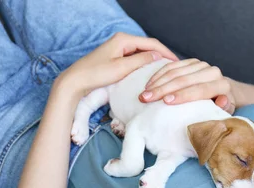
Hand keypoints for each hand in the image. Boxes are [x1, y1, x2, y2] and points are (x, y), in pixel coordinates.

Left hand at [56, 33, 177, 97]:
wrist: (76, 81)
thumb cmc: (96, 74)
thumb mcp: (122, 68)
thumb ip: (141, 61)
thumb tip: (158, 57)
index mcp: (124, 39)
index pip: (152, 44)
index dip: (166, 53)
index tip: (177, 63)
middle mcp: (122, 41)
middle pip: (148, 47)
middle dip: (162, 56)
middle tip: (175, 68)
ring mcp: (119, 49)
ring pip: (143, 53)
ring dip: (154, 61)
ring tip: (166, 71)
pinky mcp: (116, 57)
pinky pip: (136, 59)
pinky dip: (145, 65)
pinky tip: (152, 72)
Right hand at [139, 59, 235, 113]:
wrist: (224, 92)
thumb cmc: (222, 108)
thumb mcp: (225, 112)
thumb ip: (224, 108)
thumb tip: (222, 101)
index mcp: (222, 85)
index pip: (200, 90)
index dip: (183, 95)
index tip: (166, 102)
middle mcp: (213, 71)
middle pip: (184, 79)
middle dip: (163, 89)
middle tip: (146, 99)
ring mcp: (201, 64)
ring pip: (176, 71)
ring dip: (157, 82)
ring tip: (144, 94)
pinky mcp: (192, 62)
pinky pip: (172, 66)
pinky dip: (159, 75)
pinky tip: (149, 84)